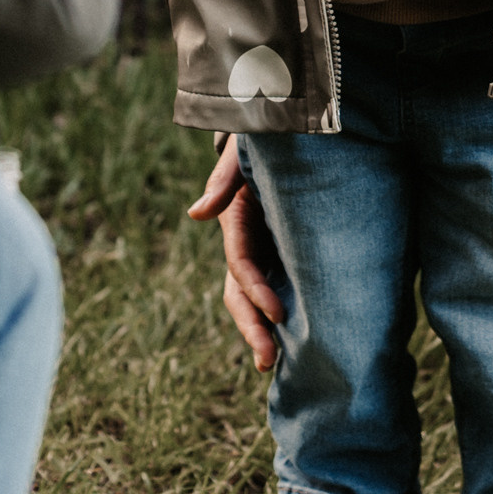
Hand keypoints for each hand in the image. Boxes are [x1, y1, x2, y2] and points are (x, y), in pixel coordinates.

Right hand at [189, 134, 286, 370]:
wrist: (286, 128)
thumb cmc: (263, 138)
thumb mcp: (244, 153)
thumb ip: (224, 179)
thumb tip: (196, 215)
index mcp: (236, 220)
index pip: (241, 263)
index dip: (256, 289)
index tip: (279, 313)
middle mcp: (245, 243)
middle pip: (240, 294)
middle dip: (252, 328)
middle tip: (267, 362)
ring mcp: (262, 251)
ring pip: (253, 300)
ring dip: (261, 332)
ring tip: (271, 366)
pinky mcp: (281, 255)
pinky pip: (277, 290)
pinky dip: (281, 318)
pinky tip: (296, 345)